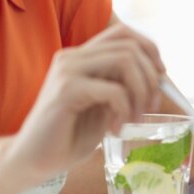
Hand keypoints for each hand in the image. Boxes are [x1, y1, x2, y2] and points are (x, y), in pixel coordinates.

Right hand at [7, 22, 164, 178]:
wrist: (32, 161)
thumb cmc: (68, 136)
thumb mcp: (103, 107)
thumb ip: (122, 87)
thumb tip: (157, 76)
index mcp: (81, 56)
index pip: (123, 32)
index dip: (149, 49)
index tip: (161, 76)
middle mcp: (73, 57)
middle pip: (129, 46)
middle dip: (150, 77)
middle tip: (149, 107)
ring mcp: (67, 71)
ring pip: (125, 61)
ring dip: (140, 92)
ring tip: (134, 119)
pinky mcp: (66, 90)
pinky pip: (114, 90)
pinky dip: (124, 110)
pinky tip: (116, 129)